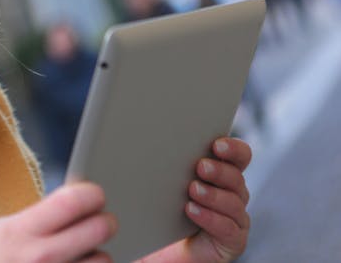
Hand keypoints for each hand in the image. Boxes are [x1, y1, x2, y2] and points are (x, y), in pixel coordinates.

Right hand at [0, 182, 116, 262]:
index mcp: (19, 233)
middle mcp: (41, 258)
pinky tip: (100, 261)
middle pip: (100, 228)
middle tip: (100, 224)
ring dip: (98, 257)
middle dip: (104, 223)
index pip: (73, 201)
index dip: (92, 195)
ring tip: (79, 257)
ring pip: (104, 260)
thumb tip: (74, 202)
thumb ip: (35, 219)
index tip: (94, 197)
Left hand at [139, 137, 251, 262]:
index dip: (233, 149)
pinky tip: (192, 210)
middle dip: (220, 170)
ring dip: (213, 194)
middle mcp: (233, 194)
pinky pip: (228, 229)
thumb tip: (147, 139)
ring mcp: (235, 219)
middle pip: (237, 177)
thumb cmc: (161, 212)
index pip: (240, 157)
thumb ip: (166, 162)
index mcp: (222, 175)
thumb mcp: (162, 183)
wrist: (160, 249)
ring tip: (193, 189)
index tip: (217, 144)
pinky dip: (211, 218)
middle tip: (200, 166)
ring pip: (234, 203)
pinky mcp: (232, 241)